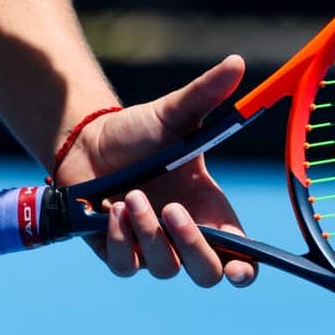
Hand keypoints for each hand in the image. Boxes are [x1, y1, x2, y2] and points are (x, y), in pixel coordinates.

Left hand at [59, 55, 256, 289]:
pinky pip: (127, 265)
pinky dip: (121, 239)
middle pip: (207, 273)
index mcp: (208, 210)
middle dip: (193, 247)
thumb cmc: (139, 132)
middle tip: (172, 211)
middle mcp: (184, 235)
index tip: (241, 268)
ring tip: (132, 196)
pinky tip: (111, 209)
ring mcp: (151, 248)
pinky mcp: (119, 253)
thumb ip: (205, 94)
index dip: (246, 270)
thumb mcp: (173, 115)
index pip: (240, 255)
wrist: (89, 141)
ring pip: (165, 268)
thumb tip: (236, 62)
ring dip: (149, 233)